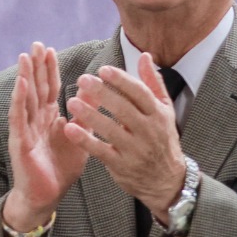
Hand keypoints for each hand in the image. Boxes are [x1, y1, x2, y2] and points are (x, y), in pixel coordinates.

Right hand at [1, 44, 102, 236]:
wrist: (47, 196)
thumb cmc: (60, 169)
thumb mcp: (80, 137)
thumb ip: (86, 115)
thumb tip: (95, 91)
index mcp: (49, 118)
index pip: (49, 88)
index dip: (49, 70)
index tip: (50, 49)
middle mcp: (35, 120)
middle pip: (35, 87)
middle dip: (36, 66)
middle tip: (37, 44)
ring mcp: (25, 129)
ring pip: (25, 98)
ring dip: (25, 76)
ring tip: (26, 56)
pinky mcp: (20, 141)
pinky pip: (19, 117)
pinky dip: (20, 100)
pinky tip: (22, 84)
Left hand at [73, 52, 187, 216]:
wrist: (166, 181)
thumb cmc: (162, 139)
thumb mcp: (164, 111)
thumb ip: (153, 84)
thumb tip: (145, 56)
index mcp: (158, 114)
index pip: (140, 93)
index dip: (121, 80)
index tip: (103, 70)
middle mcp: (148, 131)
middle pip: (124, 109)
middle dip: (102, 93)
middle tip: (82, 80)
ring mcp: (135, 150)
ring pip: (111, 130)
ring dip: (90, 115)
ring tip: (72, 102)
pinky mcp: (122, 165)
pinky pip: (101, 151)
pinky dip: (85, 140)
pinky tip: (70, 129)